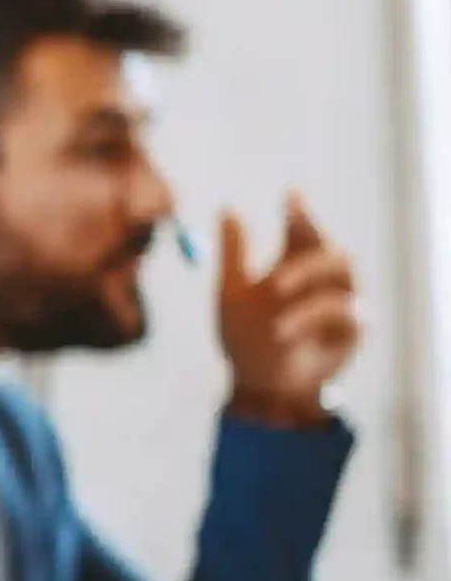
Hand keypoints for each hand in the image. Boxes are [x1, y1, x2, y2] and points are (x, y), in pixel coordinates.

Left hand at [219, 193, 358, 426]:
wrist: (256, 384)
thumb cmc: (243, 336)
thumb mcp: (230, 293)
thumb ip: (233, 253)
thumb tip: (227, 209)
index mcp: (294, 264)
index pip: (302, 230)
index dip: (299, 212)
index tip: (290, 196)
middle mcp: (322, 280)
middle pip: (331, 250)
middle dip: (310, 255)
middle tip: (277, 273)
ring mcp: (340, 303)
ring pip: (340, 280)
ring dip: (307, 288)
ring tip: (274, 305)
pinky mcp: (353, 330)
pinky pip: (346, 313)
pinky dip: (314, 317)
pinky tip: (285, 330)